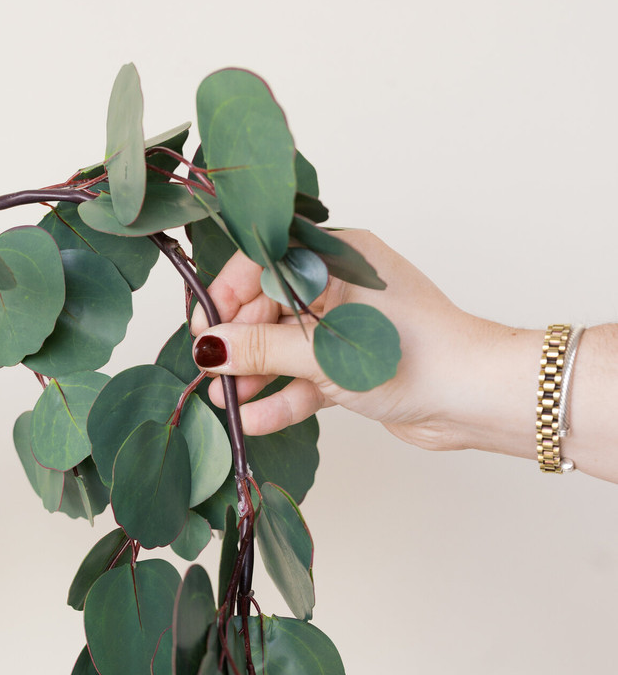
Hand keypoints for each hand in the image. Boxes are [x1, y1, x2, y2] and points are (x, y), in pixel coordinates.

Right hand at [189, 231, 515, 451]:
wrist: (471, 397)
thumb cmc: (411, 354)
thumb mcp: (322, 350)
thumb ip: (260, 350)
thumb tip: (207, 347)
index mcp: (338, 256)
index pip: (266, 264)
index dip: (229, 294)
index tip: (203, 327)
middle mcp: (342, 286)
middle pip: (272, 310)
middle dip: (239, 342)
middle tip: (208, 371)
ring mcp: (349, 329)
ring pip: (289, 348)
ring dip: (256, 375)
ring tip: (223, 401)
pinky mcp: (357, 368)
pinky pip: (309, 378)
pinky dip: (285, 396)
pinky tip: (255, 418)